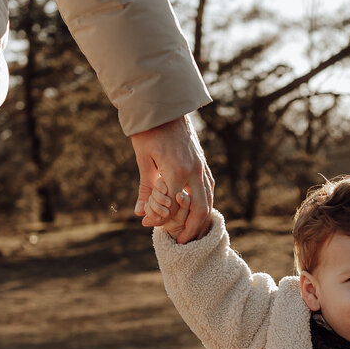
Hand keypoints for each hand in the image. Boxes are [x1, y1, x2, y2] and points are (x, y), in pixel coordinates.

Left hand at [131, 117, 213, 244]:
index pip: (172, 205)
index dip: (160, 218)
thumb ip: (145, 188)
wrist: (164, 105)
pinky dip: (205, 203)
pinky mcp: (203, 162)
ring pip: (208, 200)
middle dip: (192, 229)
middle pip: (199, 209)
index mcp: (177, 170)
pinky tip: (197, 211)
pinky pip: (209, 188)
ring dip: (201, 220)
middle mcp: (194, 170)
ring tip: (191, 233)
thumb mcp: (143, 159)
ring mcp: (202, 166)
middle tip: (181, 243)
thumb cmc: (149, 130)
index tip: (148, 225)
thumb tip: (140, 213)